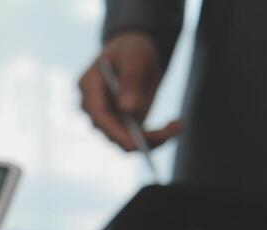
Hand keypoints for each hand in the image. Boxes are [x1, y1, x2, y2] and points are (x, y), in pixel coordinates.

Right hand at [78, 32, 182, 150]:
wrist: (135, 55)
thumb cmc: (130, 49)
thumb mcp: (134, 57)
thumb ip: (130, 79)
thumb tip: (128, 109)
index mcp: (89, 87)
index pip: (97, 116)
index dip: (114, 132)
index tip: (136, 143)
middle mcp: (94, 109)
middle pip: (113, 134)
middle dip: (141, 139)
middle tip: (170, 131)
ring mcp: (108, 120)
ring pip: (128, 142)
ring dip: (154, 139)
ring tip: (178, 125)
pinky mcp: (123, 127)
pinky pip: (139, 140)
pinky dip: (158, 137)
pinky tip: (176, 125)